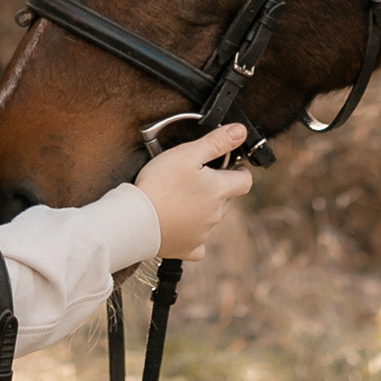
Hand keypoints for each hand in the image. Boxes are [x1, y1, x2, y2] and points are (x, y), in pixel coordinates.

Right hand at [133, 122, 253, 257]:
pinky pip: (197, 244)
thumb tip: (240, 131)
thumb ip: (216, 142)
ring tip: (183, 199)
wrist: (136, 220)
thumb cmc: (160, 185)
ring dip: (204, 210)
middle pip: (227, 200)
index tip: (234, 168)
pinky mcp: (187, 248)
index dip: (241, 173)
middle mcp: (216, 214)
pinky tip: (182, 227)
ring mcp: (203, 234)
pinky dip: (193, 235)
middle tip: (199, 180)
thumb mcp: (188, 154)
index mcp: (219, 190)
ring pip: (211, 219)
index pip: (245, 182)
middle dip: (218, 189)